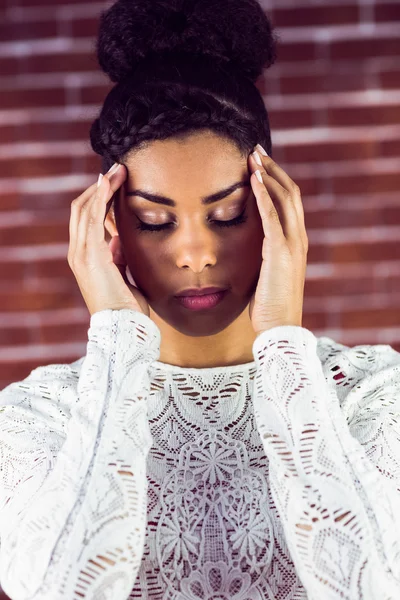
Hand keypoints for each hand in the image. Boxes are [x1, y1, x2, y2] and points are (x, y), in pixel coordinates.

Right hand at [68, 163, 149, 316]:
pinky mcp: (90, 254)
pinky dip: (99, 198)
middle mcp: (78, 253)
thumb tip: (118, 241)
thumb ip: (118, 257)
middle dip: (100, 188)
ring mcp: (81, 253)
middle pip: (82, 209)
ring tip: (118, 170)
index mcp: (86, 258)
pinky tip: (108, 183)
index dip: (99, 199)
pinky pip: (92, 218)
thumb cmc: (127, 306)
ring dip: (102, 188)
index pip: (87, 219)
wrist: (123, 326)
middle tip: (118, 170)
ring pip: (85, 209)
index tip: (116, 183)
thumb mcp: (123, 275)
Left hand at [247, 146, 307, 334]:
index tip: (259, 164)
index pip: (289, 201)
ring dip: (267, 174)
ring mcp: (292, 244)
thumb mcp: (268, 272)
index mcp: (296, 241)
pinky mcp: (280, 252)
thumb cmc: (270, 304)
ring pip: (284, 198)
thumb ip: (265, 254)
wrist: (280, 327)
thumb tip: (251, 244)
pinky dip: (263, 195)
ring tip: (252, 156)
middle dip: (273, 168)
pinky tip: (253, 179)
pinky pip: (272, 216)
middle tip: (256, 150)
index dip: (276, 179)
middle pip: (290, 192)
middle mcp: (298, 238)